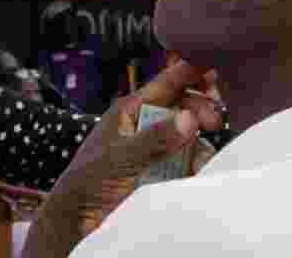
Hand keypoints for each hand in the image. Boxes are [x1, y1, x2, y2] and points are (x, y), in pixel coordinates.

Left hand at [21, 57, 221, 257]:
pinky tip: (196, 169)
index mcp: (128, 109)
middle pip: (181, 105)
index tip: (214, 74)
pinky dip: (193, 161)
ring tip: (203, 154)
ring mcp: (151, 144)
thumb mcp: (122, 157)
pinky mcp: (157, 167)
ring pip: (185, 132)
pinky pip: (183, 157)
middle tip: (214, 122)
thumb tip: (188, 118)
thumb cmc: (89, 180)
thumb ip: (155, 139)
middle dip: (200, 110)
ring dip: (198, 140)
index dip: (190, 74)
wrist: (77, 218)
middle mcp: (142, 122)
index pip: (165, 82)